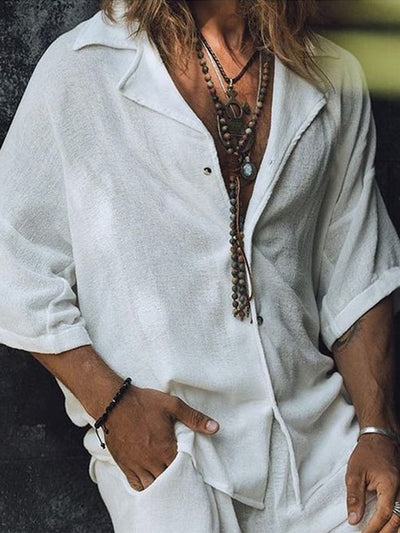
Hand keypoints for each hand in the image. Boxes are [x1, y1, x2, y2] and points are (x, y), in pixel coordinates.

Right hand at [102, 385, 219, 490]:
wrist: (114, 404)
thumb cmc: (144, 403)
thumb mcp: (172, 405)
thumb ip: (194, 418)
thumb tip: (215, 427)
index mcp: (166, 449)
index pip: (183, 471)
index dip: (189, 472)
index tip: (193, 471)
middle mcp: (152, 462)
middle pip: (168, 482)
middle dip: (176, 481)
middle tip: (183, 478)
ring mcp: (137, 466)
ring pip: (153, 486)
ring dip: (161, 485)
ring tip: (169, 482)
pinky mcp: (125, 466)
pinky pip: (137, 485)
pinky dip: (145, 487)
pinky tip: (151, 482)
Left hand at [345, 433, 399, 531]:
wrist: (379, 438)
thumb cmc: (366, 453)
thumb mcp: (355, 473)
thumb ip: (355, 497)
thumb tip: (353, 519)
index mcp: (389, 486)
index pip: (384, 514)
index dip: (374, 528)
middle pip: (397, 519)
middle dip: (385, 532)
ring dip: (393, 528)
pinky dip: (396, 520)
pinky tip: (390, 526)